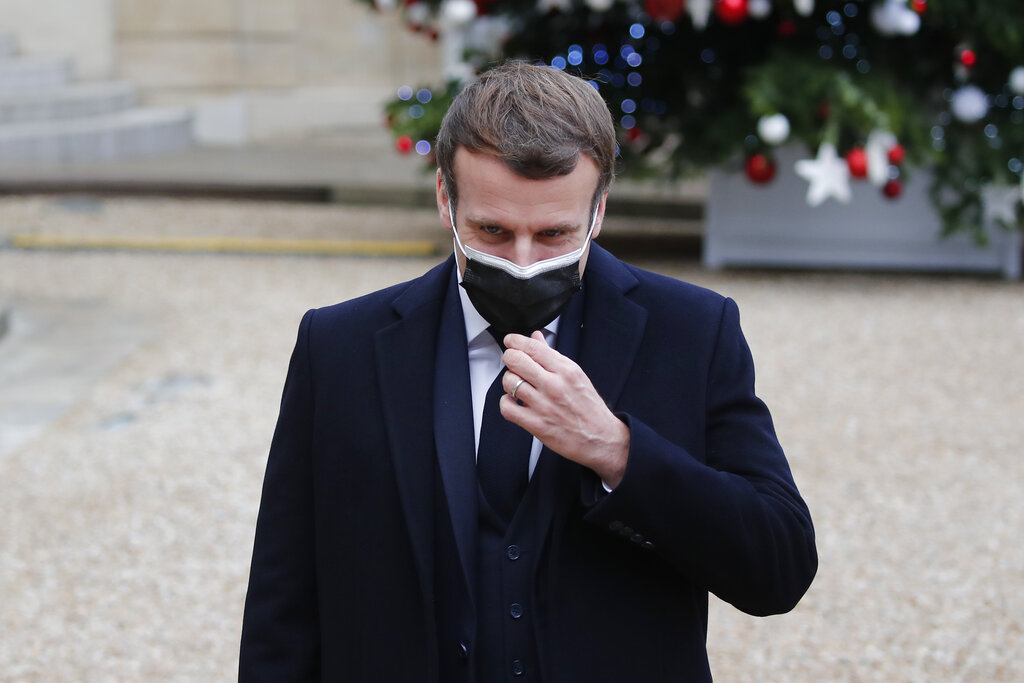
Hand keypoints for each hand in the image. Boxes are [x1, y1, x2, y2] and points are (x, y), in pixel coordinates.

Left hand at [500, 331, 629, 488]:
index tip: (510, 341)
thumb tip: (536, 337)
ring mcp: (544, 405)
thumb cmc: (589, 407)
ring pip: (509, 382)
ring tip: (516, 385)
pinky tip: (515, 402)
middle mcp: (554, 385)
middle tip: (512, 362)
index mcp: (565, 370)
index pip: (532, 347)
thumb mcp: (575, 374)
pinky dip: (506, 403)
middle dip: (509, 358)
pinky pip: (507, 408)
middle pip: (516, 361)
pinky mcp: (537, 425)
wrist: (601, 438)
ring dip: (508, 381)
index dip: (515, 341)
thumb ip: (552, 355)